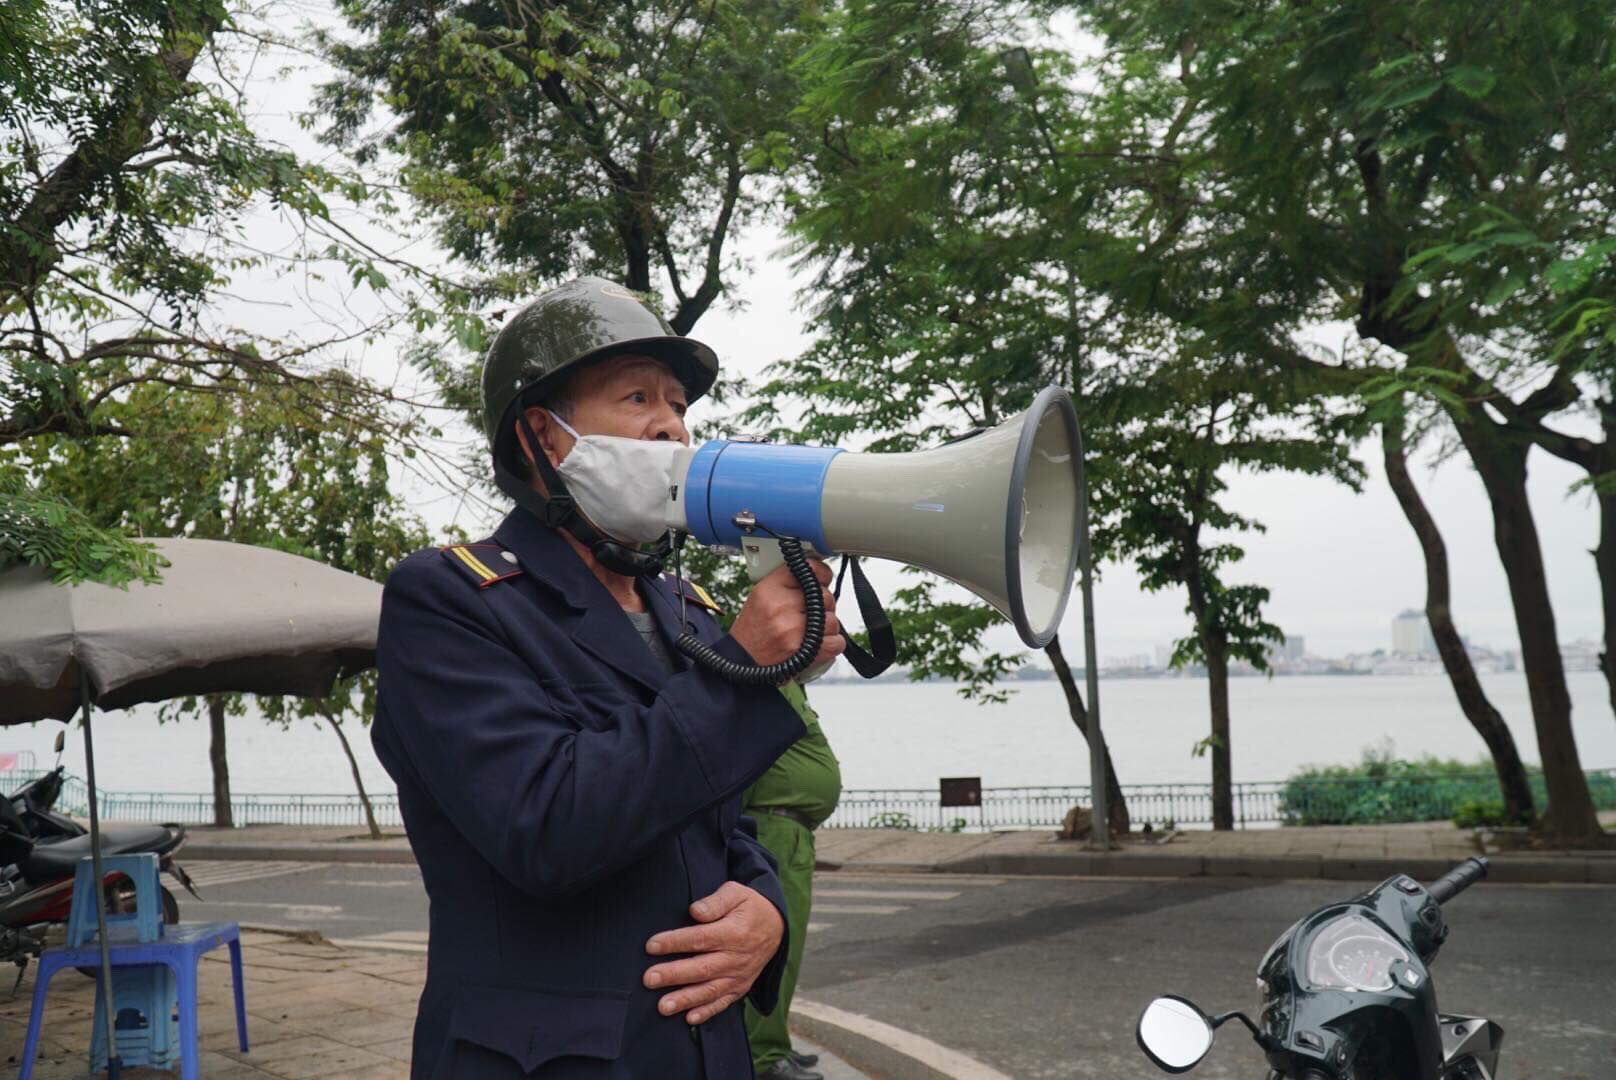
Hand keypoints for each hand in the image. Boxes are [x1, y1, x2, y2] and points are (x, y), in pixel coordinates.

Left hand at [642, 881, 784, 1024]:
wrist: (776, 927)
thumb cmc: (749, 907)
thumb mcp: (736, 893)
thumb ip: (716, 902)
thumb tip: (695, 911)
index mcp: (733, 932)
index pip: (700, 938)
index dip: (675, 942)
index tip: (651, 945)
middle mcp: (736, 957)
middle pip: (702, 968)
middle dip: (674, 975)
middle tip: (649, 979)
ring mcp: (738, 975)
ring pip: (710, 990)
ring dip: (686, 999)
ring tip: (662, 1006)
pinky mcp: (740, 987)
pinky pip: (723, 1002)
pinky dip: (707, 1012)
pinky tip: (689, 1018)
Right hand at [728, 558, 844, 669]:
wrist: (742, 661)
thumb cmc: (753, 631)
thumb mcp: (760, 596)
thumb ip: (787, 583)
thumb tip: (817, 577)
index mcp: (771, 589)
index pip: (810, 570)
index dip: (821, 574)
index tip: (822, 579)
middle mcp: (783, 605)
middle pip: (825, 596)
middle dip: (822, 606)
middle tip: (808, 615)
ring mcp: (794, 628)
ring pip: (832, 620)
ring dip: (826, 628)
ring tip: (809, 632)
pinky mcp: (805, 650)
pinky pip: (836, 642)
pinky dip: (832, 644)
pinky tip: (819, 644)